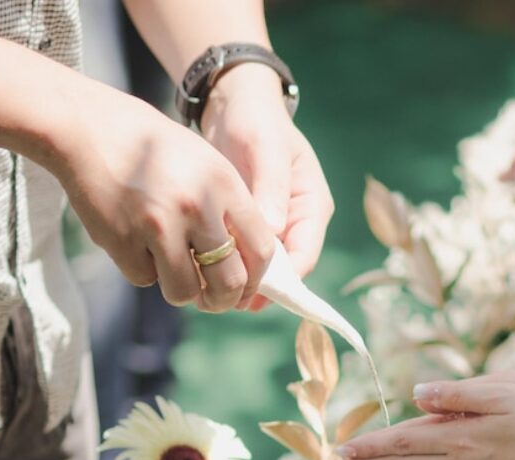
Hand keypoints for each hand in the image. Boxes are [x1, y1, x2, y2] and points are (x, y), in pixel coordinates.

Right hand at [54, 87, 273, 312]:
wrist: (86, 128)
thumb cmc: (154, 150)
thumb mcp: (205, 165)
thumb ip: (230, 210)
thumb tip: (247, 268)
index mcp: (223, 184)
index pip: (261, 250)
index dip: (257, 280)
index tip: (247, 288)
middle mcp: (196, 205)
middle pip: (228, 282)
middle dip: (223, 301)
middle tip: (214, 300)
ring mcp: (158, 225)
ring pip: (185, 292)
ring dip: (182, 290)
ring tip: (173, 269)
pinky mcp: (122, 240)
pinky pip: (145, 278)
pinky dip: (144, 269)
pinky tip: (136, 241)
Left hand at [201, 65, 333, 308]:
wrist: (234, 105)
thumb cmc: (256, 121)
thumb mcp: (265, 149)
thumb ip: (271, 188)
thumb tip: (273, 230)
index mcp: (312, 207)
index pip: (304, 257)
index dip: (282, 282)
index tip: (250, 294)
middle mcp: (297, 223)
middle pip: (284, 271)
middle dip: (255, 287)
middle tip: (222, 299)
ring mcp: (275, 226)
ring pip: (261, 267)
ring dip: (238, 279)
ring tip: (208, 290)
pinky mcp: (251, 225)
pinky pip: (242, 254)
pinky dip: (225, 264)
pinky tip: (202, 272)